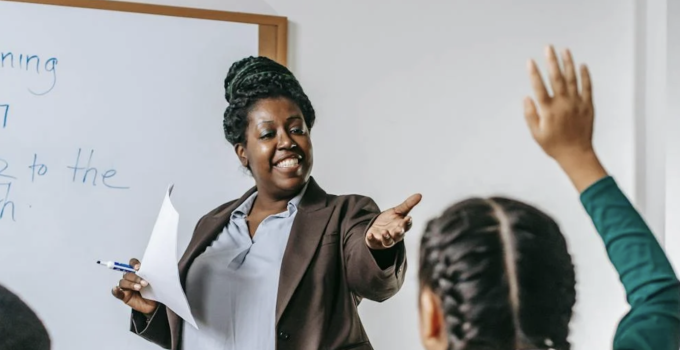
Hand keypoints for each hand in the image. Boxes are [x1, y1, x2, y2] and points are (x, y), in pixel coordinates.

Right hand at [111, 258, 156, 314]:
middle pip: (127, 274)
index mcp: (138, 272)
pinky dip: (115, 291)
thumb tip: (148, 270)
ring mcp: (127, 287)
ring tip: (138, 288)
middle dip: (135, 278)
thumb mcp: (154, 282)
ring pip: (123, 282)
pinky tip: (116, 289)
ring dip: (130, 284)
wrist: (155, 305)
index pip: (132, 264)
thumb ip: (150, 275)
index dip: (133, 264)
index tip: (138, 268)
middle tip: (144, 283)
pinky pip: (117, 293)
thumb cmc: (154, 291)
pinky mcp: (124, 296)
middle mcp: (131, 278)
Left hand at [366, 194, 421, 249]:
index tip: (408, 218)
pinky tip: (369, 235)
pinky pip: (373, 241)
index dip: (408, 222)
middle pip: (399, 235)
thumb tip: (420, 195)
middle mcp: (395, 235)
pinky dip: (371, 239)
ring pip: (388, 241)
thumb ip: (408, 204)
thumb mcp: (397, 211)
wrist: (377, 228)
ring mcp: (385, 239)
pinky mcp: (375, 241)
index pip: (407, 225)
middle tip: (399, 229)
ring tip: (384, 232)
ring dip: (386, 237)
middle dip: (399, 232)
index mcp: (401, 227)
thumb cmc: (390, 220)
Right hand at [524, 46, 593, 162]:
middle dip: (551, 61)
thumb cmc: (554, 145)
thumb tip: (527, 98)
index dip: (534, 73)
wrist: (576, 154)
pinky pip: (587, 87)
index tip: (530, 61)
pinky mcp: (587, 106)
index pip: (539, 87)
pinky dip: (585, 75)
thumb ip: (530, 115)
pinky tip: (582, 65)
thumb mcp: (536, 133)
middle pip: (557, 78)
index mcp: (548, 110)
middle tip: (548, 48)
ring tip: (564, 50)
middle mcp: (563, 104)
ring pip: (572, 79)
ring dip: (568, 63)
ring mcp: (577, 103)